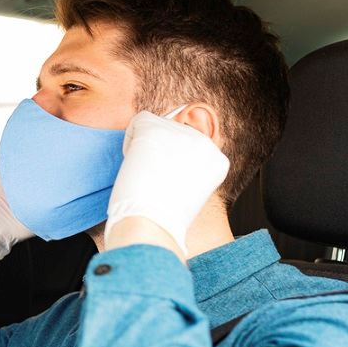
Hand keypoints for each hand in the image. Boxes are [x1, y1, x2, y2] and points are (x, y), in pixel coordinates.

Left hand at [105, 111, 228, 255]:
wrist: (151, 224)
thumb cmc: (164, 219)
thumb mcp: (188, 193)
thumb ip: (186, 170)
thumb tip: (170, 156)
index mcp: (217, 160)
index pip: (189, 149)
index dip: (171, 165)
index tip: (166, 186)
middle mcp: (205, 142)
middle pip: (173, 135)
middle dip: (159, 153)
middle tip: (152, 181)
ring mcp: (181, 132)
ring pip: (156, 127)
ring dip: (144, 148)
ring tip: (145, 174)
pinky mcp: (158, 126)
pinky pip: (138, 122)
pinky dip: (129, 142)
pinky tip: (135, 164)